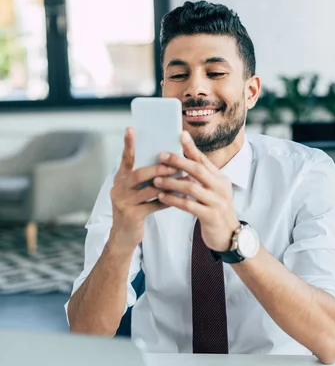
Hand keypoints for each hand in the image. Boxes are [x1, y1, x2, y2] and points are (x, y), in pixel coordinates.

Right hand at [109, 128, 176, 251]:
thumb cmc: (134, 209)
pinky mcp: (132, 216)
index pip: (125, 159)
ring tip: (184, 179)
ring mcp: (124, 202)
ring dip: (168, 184)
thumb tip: (164, 160)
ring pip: (148, 190)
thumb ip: (143, 178)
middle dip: (158, 168)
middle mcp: (118, 189)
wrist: (123, 237)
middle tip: (174, 164)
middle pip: (138, 174)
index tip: (131, 128)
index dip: (128, 144)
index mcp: (120, 179)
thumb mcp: (134, 192)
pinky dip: (168, 200)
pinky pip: (154, 205)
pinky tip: (180, 197)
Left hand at [154, 131, 239, 251]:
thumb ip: (202, 178)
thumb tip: (184, 161)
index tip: (180, 135)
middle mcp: (221, 187)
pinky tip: (162, 197)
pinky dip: (174, 200)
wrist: (229, 236)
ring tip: (156, 179)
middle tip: (161, 156)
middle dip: (178, 161)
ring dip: (172, 182)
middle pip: (198, 170)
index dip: (192, 148)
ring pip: (191, 187)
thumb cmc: (216, 211)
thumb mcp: (213, 191)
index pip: (204, 160)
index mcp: (221, 179)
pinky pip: (189, 205)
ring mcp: (217, 202)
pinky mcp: (211, 216)